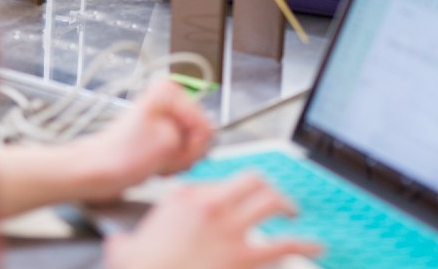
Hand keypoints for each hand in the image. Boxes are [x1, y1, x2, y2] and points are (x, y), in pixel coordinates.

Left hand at [72, 77, 214, 201]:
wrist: (95, 172)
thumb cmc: (119, 156)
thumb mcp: (169, 144)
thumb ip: (198, 138)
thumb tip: (209, 137)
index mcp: (170, 92)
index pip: (205, 126)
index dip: (192, 146)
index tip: (172, 152)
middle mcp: (169, 100)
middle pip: (199, 134)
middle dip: (184, 153)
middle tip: (162, 158)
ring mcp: (165, 117)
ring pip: (192, 146)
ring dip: (176, 160)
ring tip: (154, 160)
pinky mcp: (161, 134)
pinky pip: (180, 152)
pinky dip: (170, 162)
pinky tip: (153, 163)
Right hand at [104, 173, 321, 268]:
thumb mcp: (126, 247)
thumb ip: (131, 240)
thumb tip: (121, 243)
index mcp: (185, 198)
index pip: (220, 181)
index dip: (233, 191)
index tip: (238, 199)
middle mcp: (211, 205)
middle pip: (253, 180)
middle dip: (268, 187)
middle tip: (274, 197)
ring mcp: (230, 229)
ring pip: (271, 202)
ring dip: (287, 206)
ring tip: (293, 212)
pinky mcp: (244, 257)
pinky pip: (284, 244)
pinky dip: (305, 244)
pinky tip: (315, 246)